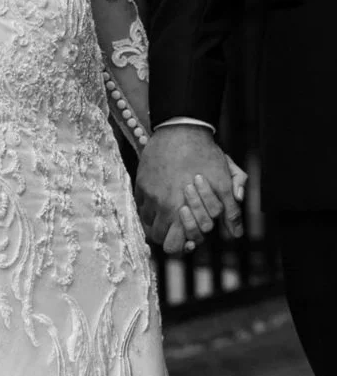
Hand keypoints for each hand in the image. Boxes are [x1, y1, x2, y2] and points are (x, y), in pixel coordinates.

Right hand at [135, 126, 243, 255]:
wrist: (182, 129)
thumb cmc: (205, 154)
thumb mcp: (224, 181)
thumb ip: (230, 210)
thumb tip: (235, 234)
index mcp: (179, 210)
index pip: (173, 247)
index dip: (182, 245)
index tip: (190, 238)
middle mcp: (160, 207)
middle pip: (159, 238)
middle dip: (172, 234)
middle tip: (182, 223)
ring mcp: (147, 196)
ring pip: (148, 223)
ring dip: (160, 221)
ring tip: (172, 211)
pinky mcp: (140, 185)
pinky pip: (141, 206)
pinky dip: (150, 207)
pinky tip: (162, 197)